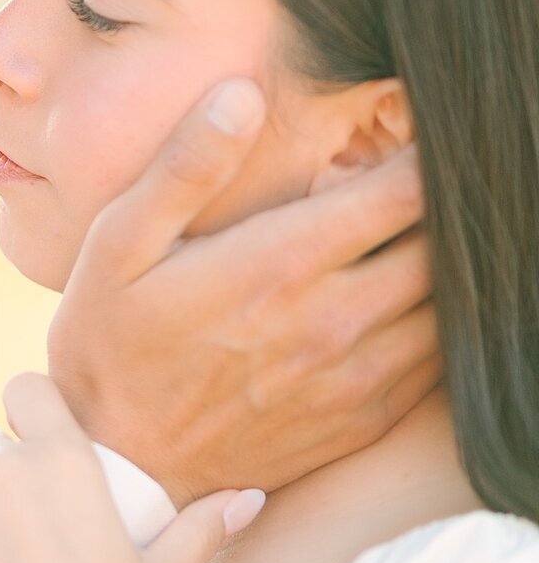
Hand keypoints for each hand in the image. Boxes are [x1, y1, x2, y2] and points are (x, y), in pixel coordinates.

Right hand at [48, 79, 437, 504]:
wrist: (117, 468)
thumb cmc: (110, 342)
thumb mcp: (119, 243)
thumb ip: (185, 167)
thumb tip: (241, 94)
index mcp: (280, 265)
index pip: (403, 192)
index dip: (427, 150)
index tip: (422, 125)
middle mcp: (333, 322)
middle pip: (443, 245)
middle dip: (445, 202)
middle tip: (432, 170)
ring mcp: (355, 378)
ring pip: (451, 306)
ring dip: (448, 263)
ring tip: (422, 229)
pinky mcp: (361, 421)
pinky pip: (438, 362)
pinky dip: (441, 320)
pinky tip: (410, 295)